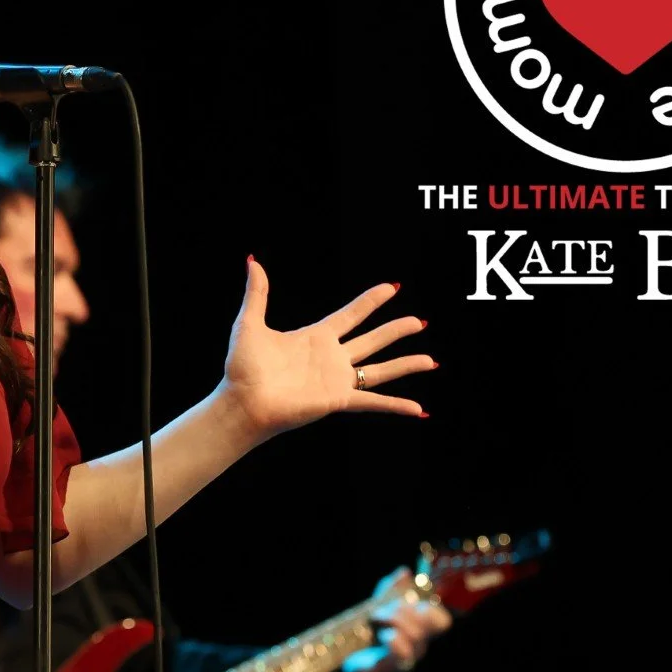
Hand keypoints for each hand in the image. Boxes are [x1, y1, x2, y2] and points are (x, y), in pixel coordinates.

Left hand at [217, 258, 433, 442]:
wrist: (241, 401)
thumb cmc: (243, 367)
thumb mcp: (250, 323)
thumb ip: (257, 294)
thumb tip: (253, 263)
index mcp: (315, 338)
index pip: (351, 315)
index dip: (371, 301)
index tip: (392, 287)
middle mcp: (331, 358)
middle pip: (373, 339)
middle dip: (396, 330)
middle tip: (420, 321)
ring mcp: (336, 380)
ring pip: (380, 370)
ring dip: (405, 364)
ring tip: (430, 360)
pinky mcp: (337, 399)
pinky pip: (373, 401)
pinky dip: (396, 405)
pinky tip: (418, 408)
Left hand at [345, 565, 453, 671]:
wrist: (343, 667)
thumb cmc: (362, 641)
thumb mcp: (375, 609)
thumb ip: (390, 591)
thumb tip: (405, 572)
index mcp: (416, 631)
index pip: (442, 620)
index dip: (431, 608)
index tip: (406, 603)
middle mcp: (417, 645)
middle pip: (429, 621)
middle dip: (404, 609)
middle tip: (381, 612)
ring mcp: (408, 658)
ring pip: (417, 633)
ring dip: (393, 620)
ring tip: (375, 623)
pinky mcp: (394, 669)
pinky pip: (405, 652)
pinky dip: (395, 640)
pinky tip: (383, 637)